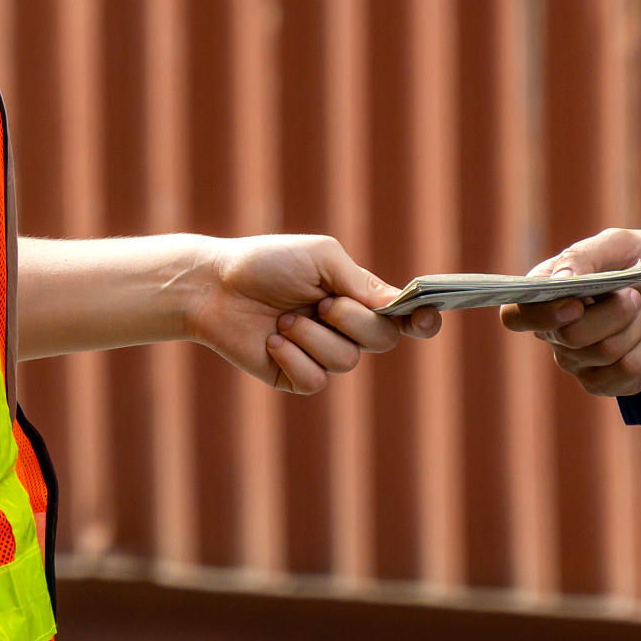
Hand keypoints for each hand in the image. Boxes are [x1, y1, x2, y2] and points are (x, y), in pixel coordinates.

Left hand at [188, 235, 440, 393]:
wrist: (214, 287)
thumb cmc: (267, 263)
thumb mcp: (320, 259)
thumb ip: (360, 282)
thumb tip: (397, 306)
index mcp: (358, 297)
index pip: (403, 316)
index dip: (422, 320)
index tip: (426, 318)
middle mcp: (345, 328)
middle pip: (382, 340)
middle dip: (353, 320)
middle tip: (321, 303)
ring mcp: (321, 354)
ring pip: (347, 361)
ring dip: (313, 336)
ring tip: (284, 319)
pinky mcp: (295, 377)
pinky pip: (315, 381)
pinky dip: (294, 358)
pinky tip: (272, 341)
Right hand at [500, 228, 640, 396]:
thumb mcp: (623, 244)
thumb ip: (585, 256)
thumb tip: (558, 282)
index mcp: (547, 293)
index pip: (515, 315)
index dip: (540, 315)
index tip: (576, 304)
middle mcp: (555, 331)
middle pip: (568, 336)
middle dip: (613, 313)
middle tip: (633, 295)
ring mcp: (578, 361)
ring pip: (602, 353)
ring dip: (634, 327)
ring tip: (640, 314)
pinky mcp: (604, 383)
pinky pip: (623, 373)